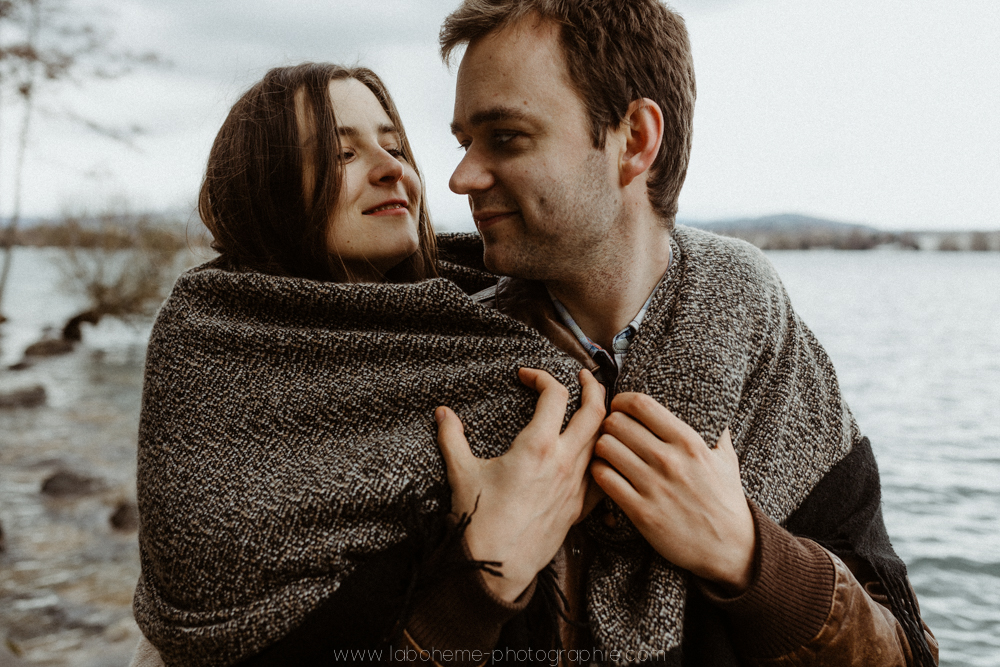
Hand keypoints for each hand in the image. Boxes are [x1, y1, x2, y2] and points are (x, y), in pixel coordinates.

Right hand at [436, 368, 604, 601]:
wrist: (495, 567)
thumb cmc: (479, 519)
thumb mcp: (461, 472)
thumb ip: (451, 436)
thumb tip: (441, 413)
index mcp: (537, 446)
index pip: (555, 394)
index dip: (542, 377)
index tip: (526, 377)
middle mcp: (564, 461)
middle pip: (596, 411)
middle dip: (593, 386)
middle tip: (584, 377)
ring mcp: (577, 485)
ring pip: (604, 441)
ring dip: (601, 420)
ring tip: (592, 409)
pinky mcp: (580, 507)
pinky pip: (603, 474)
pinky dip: (602, 457)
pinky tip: (593, 453)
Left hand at [591, 393, 755, 593]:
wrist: (731, 548)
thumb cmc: (726, 501)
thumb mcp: (727, 459)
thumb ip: (716, 431)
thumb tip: (715, 408)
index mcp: (689, 442)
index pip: (641, 404)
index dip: (622, 401)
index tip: (619, 407)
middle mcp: (669, 460)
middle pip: (616, 423)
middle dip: (608, 424)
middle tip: (610, 432)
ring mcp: (654, 487)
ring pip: (606, 448)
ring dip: (600, 448)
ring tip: (607, 454)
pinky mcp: (641, 512)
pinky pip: (604, 479)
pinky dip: (599, 472)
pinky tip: (607, 475)